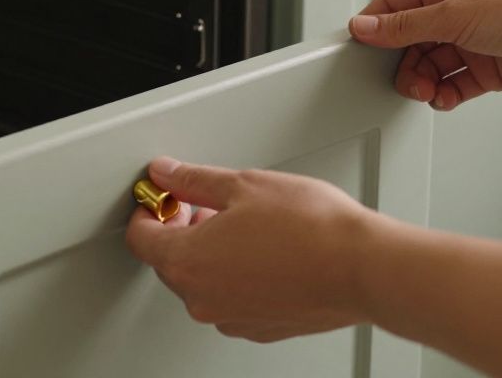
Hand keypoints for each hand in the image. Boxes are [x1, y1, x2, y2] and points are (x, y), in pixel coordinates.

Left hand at [125, 157, 375, 342]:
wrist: (361, 267)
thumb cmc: (310, 228)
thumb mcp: (242, 185)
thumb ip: (194, 180)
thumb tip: (167, 173)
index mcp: (187, 262)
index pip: (140, 238)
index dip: (148, 210)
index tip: (161, 197)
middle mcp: (202, 299)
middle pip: (170, 262)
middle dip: (180, 229)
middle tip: (203, 203)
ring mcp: (231, 318)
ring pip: (203, 282)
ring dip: (211, 253)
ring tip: (243, 224)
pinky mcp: (259, 328)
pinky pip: (232, 298)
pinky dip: (237, 275)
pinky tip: (263, 250)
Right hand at [347, 0, 501, 110]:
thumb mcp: (454, 14)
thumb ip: (406, 25)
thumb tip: (366, 26)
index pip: (395, 5)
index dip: (375, 27)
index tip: (360, 49)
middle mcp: (456, 13)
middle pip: (409, 42)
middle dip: (403, 65)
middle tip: (406, 80)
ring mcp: (472, 42)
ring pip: (430, 67)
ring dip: (423, 83)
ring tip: (428, 92)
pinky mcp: (488, 69)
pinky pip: (453, 85)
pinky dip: (445, 95)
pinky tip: (445, 98)